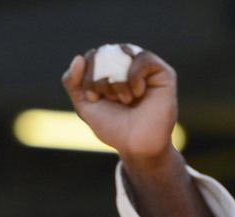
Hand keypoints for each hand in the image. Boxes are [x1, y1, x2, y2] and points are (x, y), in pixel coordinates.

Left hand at [61, 46, 177, 162]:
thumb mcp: (85, 106)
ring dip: (117, 80)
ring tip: (125, 100)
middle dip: (101, 79)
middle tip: (111, 99)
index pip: (91, 57)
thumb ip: (72, 83)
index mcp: (107, 70)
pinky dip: (134, 78)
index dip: (88, 77)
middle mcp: (126, 64)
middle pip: (105, 52)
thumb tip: (79, 57)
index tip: (94, 98)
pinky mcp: (161, 71)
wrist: (136, 145)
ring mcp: (144, 66)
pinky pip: (142, 58)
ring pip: (123, 52)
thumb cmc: (112, 127)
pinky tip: (137, 93)